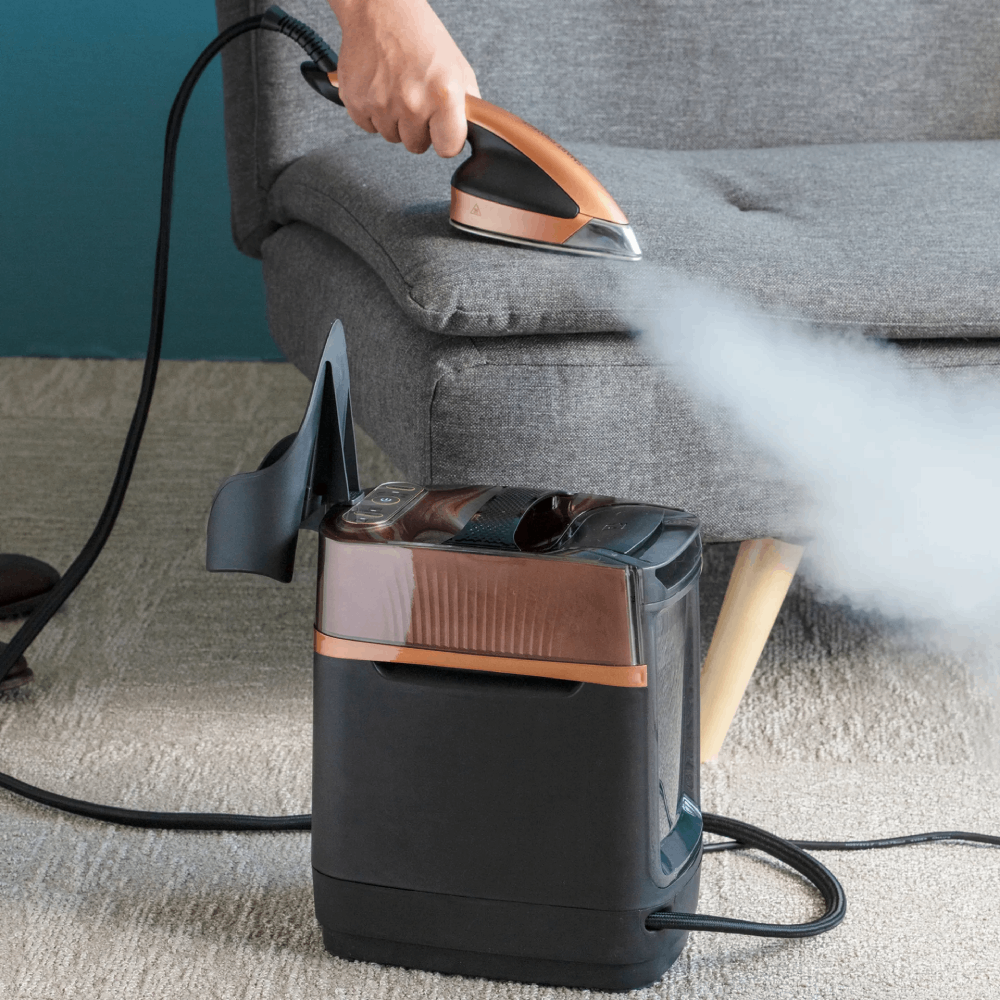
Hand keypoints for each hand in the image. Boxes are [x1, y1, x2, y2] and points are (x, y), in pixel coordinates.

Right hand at [328, 0, 479, 156]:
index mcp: (443, 94)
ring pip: (392, 137)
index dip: (446, 139)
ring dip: (395, 120)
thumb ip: (466, 105)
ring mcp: (381, 104)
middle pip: (417, 146)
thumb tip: (469, 132)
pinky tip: (381, 89)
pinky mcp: (356, 103)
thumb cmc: (419, 34)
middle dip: (419, 129)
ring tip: (398, 89)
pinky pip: (369, 127)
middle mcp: (411, 102)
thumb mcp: (457, 67)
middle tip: (417, 98)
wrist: (379, 9)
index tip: (443, 129)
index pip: (448, 149)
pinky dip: (374, 113)